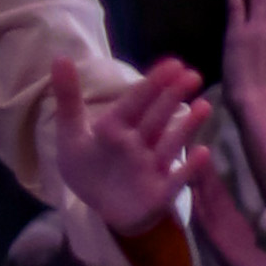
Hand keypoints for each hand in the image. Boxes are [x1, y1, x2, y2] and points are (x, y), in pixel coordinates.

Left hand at [55, 57, 209, 234]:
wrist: (100, 208)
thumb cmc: (90, 168)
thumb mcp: (71, 133)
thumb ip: (68, 97)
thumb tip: (60, 56)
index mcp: (117, 127)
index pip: (136, 102)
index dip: (153, 83)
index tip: (174, 64)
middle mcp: (139, 143)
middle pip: (156, 117)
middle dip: (173, 97)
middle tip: (193, 75)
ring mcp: (152, 167)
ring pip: (170, 143)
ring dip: (187, 126)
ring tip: (205, 106)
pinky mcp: (159, 193)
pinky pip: (176, 180)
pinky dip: (189, 169)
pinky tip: (203, 153)